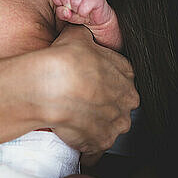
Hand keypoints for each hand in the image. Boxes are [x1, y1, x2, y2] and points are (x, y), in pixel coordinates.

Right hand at [35, 24, 138, 163]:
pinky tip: (71, 133)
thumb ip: (85, 36)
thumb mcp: (77, 35)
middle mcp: (126, 99)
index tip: (90, 81)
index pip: (121, 76)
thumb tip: (81, 31)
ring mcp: (115, 122)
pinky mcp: (101, 142)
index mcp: (125, 72)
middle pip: (118, 102)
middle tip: (81, 98)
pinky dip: (85, 142)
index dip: (103, 78)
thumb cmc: (64, 60)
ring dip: (95, 122)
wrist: (51, 86)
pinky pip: (95, 146)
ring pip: (109, 124)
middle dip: (102, 102)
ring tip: (73, 116)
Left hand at [50, 0, 121, 49]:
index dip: (59, 4)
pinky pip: (84, 6)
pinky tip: (86, 13)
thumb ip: (61, 12)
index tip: (66, 8)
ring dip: (77, 11)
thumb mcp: (66, 14)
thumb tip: (65, 11)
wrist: (98, 20)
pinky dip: (84, 13)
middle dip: (68, 7)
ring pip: (74, 1)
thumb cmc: (80, 14)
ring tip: (81, 11)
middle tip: (75, 10)